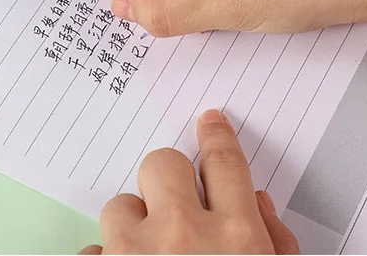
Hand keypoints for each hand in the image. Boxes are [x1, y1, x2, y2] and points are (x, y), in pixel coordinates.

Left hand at [79, 109, 298, 254]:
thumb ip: (273, 242)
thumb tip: (256, 204)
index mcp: (235, 238)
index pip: (225, 163)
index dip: (217, 137)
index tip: (210, 123)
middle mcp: (183, 236)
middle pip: (163, 163)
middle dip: (167, 180)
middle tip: (172, 206)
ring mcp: (134, 252)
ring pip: (121, 205)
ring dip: (134, 227)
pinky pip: (94, 248)